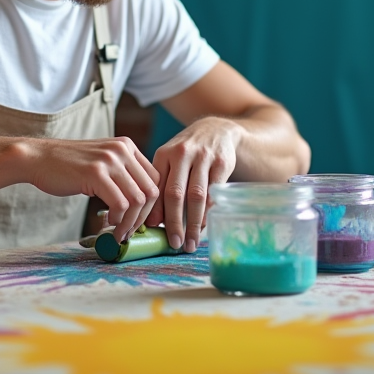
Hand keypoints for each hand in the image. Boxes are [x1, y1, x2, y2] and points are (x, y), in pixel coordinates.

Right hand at [23, 137, 159, 242]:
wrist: (38, 158)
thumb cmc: (67, 167)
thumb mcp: (102, 162)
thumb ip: (122, 175)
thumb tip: (140, 206)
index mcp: (127, 146)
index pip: (155, 178)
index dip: (152, 204)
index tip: (141, 221)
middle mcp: (122, 149)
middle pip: (151, 190)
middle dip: (144, 217)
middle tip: (131, 231)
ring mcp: (109, 160)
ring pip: (138, 200)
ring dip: (131, 223)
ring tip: (119, 232)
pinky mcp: (96, 173)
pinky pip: (120, 204)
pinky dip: (118, 220)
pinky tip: (108, 223)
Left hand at [146, 117, 238, 252]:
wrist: (215, 129)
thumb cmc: (187, 153)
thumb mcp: (170, 162)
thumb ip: (160, 187)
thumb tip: (152, 222)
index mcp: (164, 155)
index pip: (156, 188)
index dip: (154, 213)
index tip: (153, 233)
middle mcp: (182, 154)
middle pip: (175, 194)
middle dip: (174, 222)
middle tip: (174, 243)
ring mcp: (203, 157)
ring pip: (196, 196)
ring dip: (193, 223)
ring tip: (190, 242)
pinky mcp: (221, 163)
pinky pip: (214, 193)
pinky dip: (208, 212)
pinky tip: (203, 226)